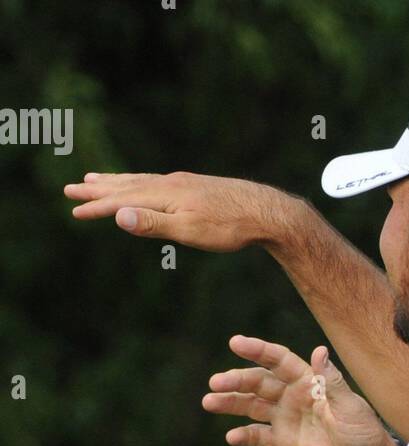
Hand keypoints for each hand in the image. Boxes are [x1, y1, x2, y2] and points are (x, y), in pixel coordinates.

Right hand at [63, 170, 295, 250]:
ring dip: (116, 182)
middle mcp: (170, 183)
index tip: (74, 211)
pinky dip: (139, 183)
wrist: (266, 212)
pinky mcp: (195, 187)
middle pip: (126, 186)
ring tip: (96, 180)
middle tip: (70, 189)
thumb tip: (117, 215)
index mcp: (164, 194)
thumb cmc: (229, 227)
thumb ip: (153, 223)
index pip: (122, 201)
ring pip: (141, 181)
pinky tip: (143, 186)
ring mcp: (183, 183)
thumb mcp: (189, 231)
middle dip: (98, 189)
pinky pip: (157, 182)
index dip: (97, 208)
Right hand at [204, 335, 397, 445]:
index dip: (258, 350)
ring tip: (209, 402)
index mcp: (309, 382)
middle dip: (236, 381)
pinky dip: (244, 436)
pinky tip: (231, 436)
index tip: (236, 343)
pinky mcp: (284, 444)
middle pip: (259, 383)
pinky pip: (259, 437)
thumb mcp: (351, 408)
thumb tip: (319, 351)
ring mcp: (287, 420)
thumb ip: (331, 383)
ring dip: (231, 403)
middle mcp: (294, 397)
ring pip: (252, 406)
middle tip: (215, 383)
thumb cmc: (365, 434)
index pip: (278, 361)